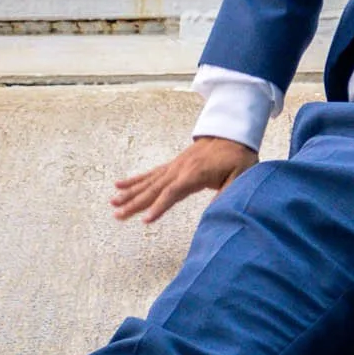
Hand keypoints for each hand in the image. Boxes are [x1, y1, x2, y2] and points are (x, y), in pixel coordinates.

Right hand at [110, 136, 256, 222]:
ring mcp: (174, 166)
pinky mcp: (172, 165)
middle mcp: (179, 170)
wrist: (232, 134)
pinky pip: (150, 174)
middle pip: (154, 189)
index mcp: (195, 174)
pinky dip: (134, 180)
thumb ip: (228, 194)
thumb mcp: (241, 176)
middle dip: (135, 203)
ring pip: (148, 182)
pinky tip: (119, 185)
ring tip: (112, 203)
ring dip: (129, 193)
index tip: (145, 220)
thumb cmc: (238, 157)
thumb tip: (217, 213)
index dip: (159, 207)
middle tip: (117, 215)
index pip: (173, 193)